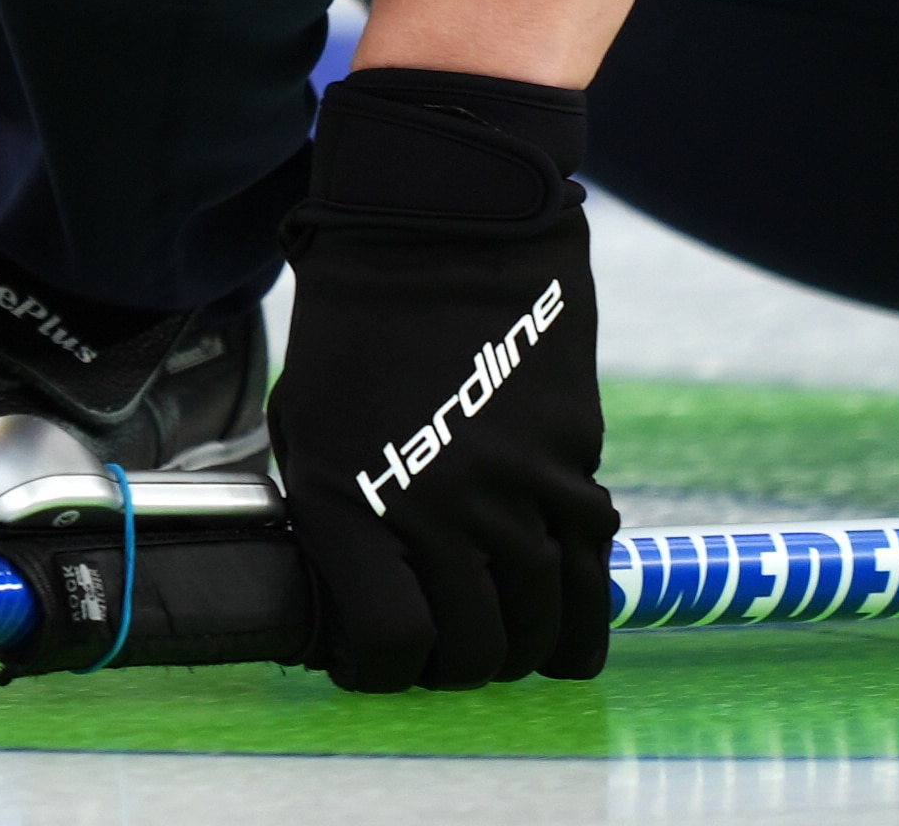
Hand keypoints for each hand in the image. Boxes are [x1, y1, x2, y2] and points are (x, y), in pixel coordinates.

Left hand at [269, 66, 612, 690]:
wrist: (440, 228)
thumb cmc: (356, 323)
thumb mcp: (310, 423)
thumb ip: (333, 516)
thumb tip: (356, 594)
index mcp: (346, 502)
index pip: (387, 646)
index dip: (385, 671)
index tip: (383, 662)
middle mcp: (431, 511)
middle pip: (471, 649)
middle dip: (459, 665)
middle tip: (451, 649)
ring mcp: (511, 492)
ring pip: (538, 621)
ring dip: (526, 647)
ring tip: (512, 642)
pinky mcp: (573, 464)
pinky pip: (589, 569)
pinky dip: (581, 606)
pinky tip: (566, 612)